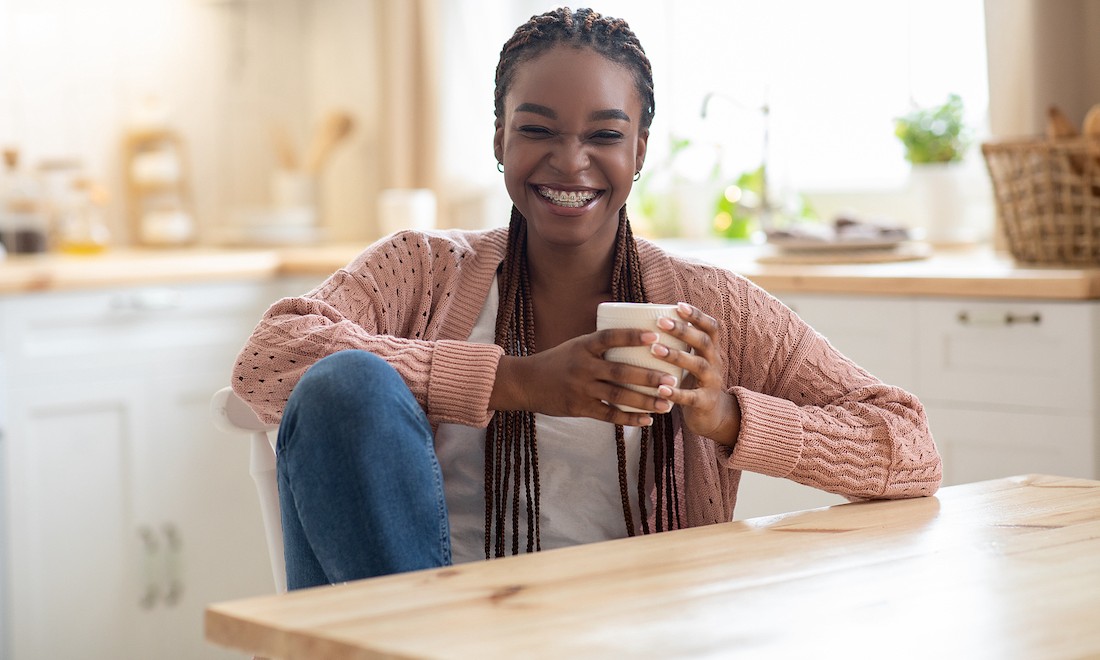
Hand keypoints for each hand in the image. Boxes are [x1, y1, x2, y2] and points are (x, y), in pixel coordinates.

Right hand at [490, 329, 679, 426]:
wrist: (526, 383)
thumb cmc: (557, 362)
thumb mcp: (576, 346)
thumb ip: (601, 345)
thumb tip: (637, 338)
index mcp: (583, 346)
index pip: (609, 337)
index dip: (631, 336)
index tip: (654, 337)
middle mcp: (583, 366)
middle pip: (620, 371)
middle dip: (648, 377)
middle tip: (671, 380)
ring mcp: (581, 389)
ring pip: (618, 396)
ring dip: (644, 401)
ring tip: (666, 404)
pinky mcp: (579, 408)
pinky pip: (608, 415)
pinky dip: (629, 419)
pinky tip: (647, 421)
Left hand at [648, 302, 740, 446]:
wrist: (712, 416)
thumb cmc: (692, 381)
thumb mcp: (689, 360)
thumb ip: (676, 342)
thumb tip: (646, 311)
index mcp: (710, 350)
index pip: (711, 327)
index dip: (697, 316)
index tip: (679, 305)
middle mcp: (714, 363)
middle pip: (704, 342)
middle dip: (683, 331)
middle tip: (660, 322)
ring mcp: (712, 383)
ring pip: (698, 366)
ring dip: (676, 356)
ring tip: (655, 350)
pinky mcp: (705, 403)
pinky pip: (691, 397)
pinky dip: (676, 393)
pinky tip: (660, 389)